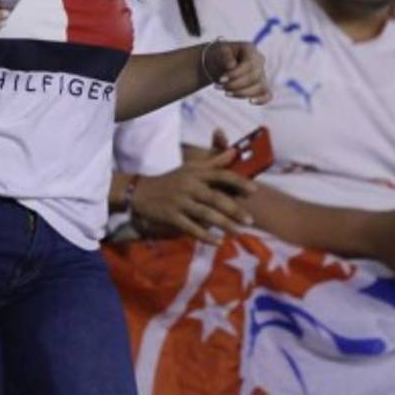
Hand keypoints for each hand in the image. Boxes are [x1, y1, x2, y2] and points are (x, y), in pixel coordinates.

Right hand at [130, 154, 257, 245]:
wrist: (140, 192)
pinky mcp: (172, 216)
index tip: (254, 190)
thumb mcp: (190, 168)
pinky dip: (205, 236)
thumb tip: (235, 152)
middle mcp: (188, 186)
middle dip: (234, 209)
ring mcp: (180, 202)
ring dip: (223, 224)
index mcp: (195, 173)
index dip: (237, 182)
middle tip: (250, 220)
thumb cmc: (171, 180)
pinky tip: (218, 242)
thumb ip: (214, 162)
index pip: (219, 175)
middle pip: (215, 198)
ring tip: (238, 232)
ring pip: (205, 214)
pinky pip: (191, 228)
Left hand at [202, 40, 270, 104]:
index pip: (249, 64)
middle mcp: (260, 61)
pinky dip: (261, 99)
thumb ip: (224, 57)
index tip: (220, 79)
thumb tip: (232, 66)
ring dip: (242, 93)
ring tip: (225, 93)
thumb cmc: (219, 56)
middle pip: (254, 77)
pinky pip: (267, 95)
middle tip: (219, 87)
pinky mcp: (261, 86)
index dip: (235, 74)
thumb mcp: (218, 52)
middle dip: (236, 85)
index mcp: (250, 50)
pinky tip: (250, 101)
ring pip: (260, 87)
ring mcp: (262, 74)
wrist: (218, 63)